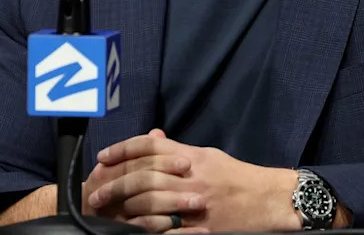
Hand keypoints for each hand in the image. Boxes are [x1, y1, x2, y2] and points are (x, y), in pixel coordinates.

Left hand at [87, 131, 301, 232]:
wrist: (267, 199)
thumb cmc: (236, 176)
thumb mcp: (207, 156)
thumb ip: (177, 149)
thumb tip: (153, 138)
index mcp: (191, 157)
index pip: (150, 146)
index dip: (123, 149)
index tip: (103, 157)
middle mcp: (190, 177)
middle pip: (144, 176)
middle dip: (116, 184)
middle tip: (96, 193)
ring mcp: (195, 204)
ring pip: (151, 204)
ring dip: (125, 209)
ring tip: (109, 214)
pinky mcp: (200, 227)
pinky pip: (167, 231)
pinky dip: (147, 231)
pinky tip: (132, 231)